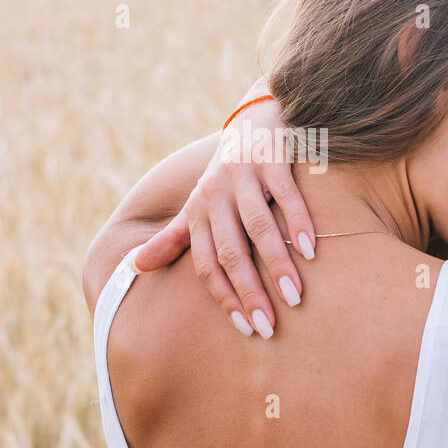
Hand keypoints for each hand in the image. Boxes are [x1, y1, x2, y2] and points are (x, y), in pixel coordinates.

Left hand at [133, 87, 314, 338]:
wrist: (255, 118)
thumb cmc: (227, 174)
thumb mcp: (198, 203)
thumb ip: (173, 237)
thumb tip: (136, 267)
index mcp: (198, 211)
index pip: (206, 264)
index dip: (224, 297)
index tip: (245, 328)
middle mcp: (216, 193)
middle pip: (231, 251)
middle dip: (249, 291)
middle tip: (269, 326)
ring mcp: (244, 174)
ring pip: (258, 226)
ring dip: (276, 263)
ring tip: (293, 296)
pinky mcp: (271, 157)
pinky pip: (286, 194)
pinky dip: (298, 222)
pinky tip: (312, 250)